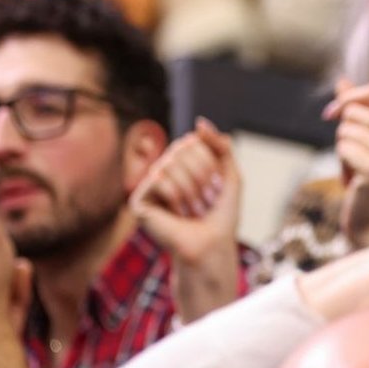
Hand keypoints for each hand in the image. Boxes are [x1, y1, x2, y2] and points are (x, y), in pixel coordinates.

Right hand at [133, 119, 242, 264]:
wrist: (211, 245)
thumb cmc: (220, 214)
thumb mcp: (229, 175)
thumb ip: (220, 146)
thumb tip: (200, 122)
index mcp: (184, 162)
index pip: (195, 141)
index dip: (211, 165)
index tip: (217, 189)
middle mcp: (164, 168)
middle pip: (183, 149)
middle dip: (203, 177)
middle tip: (206, 202)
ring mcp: (150, 183)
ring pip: (171, 163)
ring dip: (192, 191)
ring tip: (193, 211)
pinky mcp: (139, 199)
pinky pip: (158, 178)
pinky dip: (176, 197)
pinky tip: (176, 214)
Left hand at [327, 77, 368, 248]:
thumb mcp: (367, 141)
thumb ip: (357, 110)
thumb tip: (342, 80)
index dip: (347, 98)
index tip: (331, 115)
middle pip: (354, 112)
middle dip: (343, 132)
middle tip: (356, 158)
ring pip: (345, 131)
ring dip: (342, 151)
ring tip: (357, 171)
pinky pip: (343, 148)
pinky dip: (342, 164)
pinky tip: (355, 181)